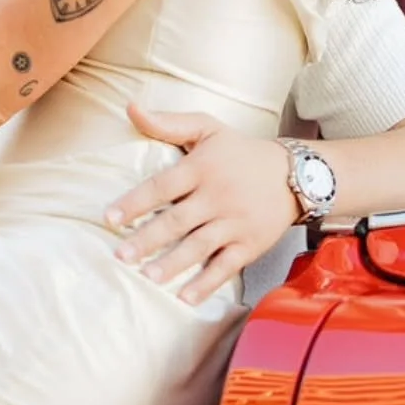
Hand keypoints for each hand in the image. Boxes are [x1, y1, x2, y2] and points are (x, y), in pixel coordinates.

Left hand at [105, 103, 297, 303]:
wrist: (293, 174)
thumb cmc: (239, 151)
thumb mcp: (207, 128)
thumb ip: (167, 122)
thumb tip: (130, 107)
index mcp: (202, 168)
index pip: (162, 185)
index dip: (135, 201)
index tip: (110, 217)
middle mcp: (217, 197)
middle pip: (177, 221)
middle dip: (148, 239)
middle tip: (121, 255)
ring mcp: (234, 223)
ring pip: (199, 247)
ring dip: (173, 264)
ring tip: (148, 278)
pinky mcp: (249, 245)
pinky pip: (226, 267)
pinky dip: (207, 284)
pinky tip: (185, 297)